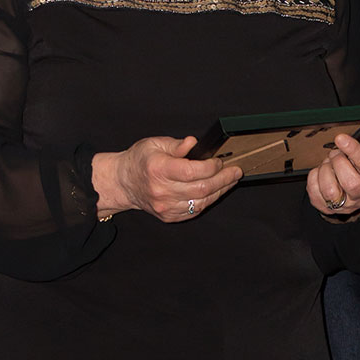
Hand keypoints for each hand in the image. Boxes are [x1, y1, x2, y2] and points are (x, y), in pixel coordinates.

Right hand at [92, 136, 241, 222]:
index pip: (192, 171)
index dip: (211, 167)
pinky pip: (195, 211)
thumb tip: (194, 143)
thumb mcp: (155, 144)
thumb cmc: (139, 161)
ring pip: (201, 202)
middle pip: (201, 189)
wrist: (123, 182)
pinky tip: (215, 191)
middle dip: (224, 179)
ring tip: (230, 181)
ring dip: (220, 191)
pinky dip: (208, 201)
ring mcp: (166, 206)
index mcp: (158, 169)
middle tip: (236, 171)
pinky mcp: (169, 216)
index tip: (220, 161)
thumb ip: (177, 145)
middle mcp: (162, 191)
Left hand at [306, 133, 359, 219]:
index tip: (341, 138)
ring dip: (325, 171)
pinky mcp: (326, 208)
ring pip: (330, 190)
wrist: (354, 196)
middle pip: (350, 182)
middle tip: (335, 154)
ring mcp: (344, 205)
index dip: (353, 150)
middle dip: (338, 163)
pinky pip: (314, 191)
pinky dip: (314, 177)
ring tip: (328, 165)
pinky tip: (321, 174)